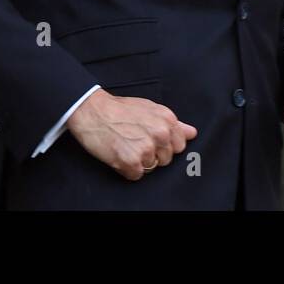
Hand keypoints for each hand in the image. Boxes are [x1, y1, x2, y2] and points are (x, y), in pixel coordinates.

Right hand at [66, 89, 196, 180]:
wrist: (92, 110)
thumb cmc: (118, 109)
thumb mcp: (149, 108)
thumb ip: (173, 122)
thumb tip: (192, 132)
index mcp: (167, 120)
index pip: (180, 146)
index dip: (165, 145)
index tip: (151, 139)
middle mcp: (160, 134)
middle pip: (166, 159)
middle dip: (152, 154)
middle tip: (135, 141)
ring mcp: (146, 148)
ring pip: (151, 168)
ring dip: (138, 161)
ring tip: (126, 145)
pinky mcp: (130, 162)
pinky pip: (136, 175)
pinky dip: (127, 169)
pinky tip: (119, 153)